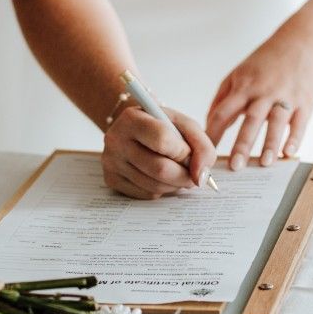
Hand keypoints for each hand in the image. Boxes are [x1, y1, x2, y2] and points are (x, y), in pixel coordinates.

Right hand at [101, 106, 215, 199]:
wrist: (132, 129)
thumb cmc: (161, 125)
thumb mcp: (183, 124)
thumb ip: (201, 145)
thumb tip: (201, 177)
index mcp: (132, 118)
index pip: (163, 140)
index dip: (183, 152)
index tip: (189, 153)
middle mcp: (116, 140)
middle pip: (159, 169)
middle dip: (184, 175)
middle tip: (193, 174)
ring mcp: (111, 161)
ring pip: (154, 186)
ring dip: (175, 185)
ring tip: (179, 174)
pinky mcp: (111, 180)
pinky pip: (145, 194)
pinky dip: (162, 190)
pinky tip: (162, 178)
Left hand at [205, 34, 312, 168]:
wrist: (298, 45)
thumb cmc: (263, 64)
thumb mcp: (237, 75)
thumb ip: (222, 99)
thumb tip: (209, 126)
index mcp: (243, 87)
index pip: (223, 112)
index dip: (213, 133)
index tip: (206, 154)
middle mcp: (264, 92)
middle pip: (250, 120)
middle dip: (242, 145)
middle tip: (235, 167)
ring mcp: (285, 97)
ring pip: (277, 122)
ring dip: (270, 144)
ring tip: (265, 163)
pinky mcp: (304, 102)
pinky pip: (299, 122)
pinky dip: (295, 137)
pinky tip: (289, 152)